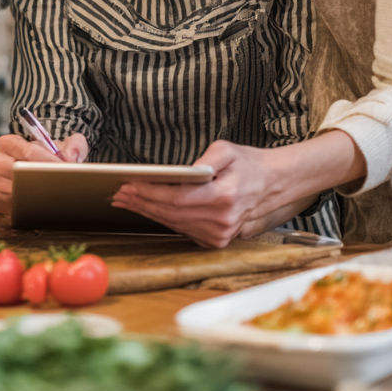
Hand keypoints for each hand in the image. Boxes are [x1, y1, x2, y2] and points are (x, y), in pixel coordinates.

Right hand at [0, 132, 87, 214]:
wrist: (15, 178)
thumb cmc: (37, 160)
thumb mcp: (56, 147)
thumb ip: (73, 144)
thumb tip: (72, 157)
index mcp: (8, 143)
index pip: (30, 151)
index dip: (50, 161)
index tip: (65, 169)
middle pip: (22, 173)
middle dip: (45, 179)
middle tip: (64, 185)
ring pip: (18, 192)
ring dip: (38, 196)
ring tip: (56, 196)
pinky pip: (13, 208)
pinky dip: (29, 208)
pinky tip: (42, 207)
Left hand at [111, 140, 281, 247]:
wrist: (272, 185)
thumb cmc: (248, 164)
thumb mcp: (227, 150)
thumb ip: (205, 159)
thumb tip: (183, 171)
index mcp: (225, 197)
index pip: (177, 198)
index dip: (150, 193)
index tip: (129, 184)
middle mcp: (222, 221)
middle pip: (171, 213)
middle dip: (141, 202)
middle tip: (119, 192)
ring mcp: (219, 234)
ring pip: (173, 223)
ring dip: (147, 211)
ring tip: (125, 200)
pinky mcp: (216, 240)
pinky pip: (182, 229)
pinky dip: (162, 219)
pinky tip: (146, 209)